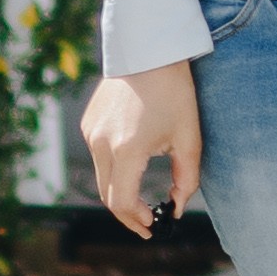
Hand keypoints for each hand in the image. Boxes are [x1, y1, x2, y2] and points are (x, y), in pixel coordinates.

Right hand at [81, 62, 203, 234]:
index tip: (153, 225)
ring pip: (102, 178)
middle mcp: (102, 143)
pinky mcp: (88, 123)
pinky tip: (133, 165)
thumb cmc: (174, 92)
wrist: (148, 51)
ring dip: (120, 193)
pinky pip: (99, 157)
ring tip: (142, 199)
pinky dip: (114, 170)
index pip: (123, 202)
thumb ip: (186, 179)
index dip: (137, 220)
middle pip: (108, 196)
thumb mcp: (188, 137)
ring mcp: (91, 132)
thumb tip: (177, 208)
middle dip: (128, 214)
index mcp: (127, 149)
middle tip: (147, 222)